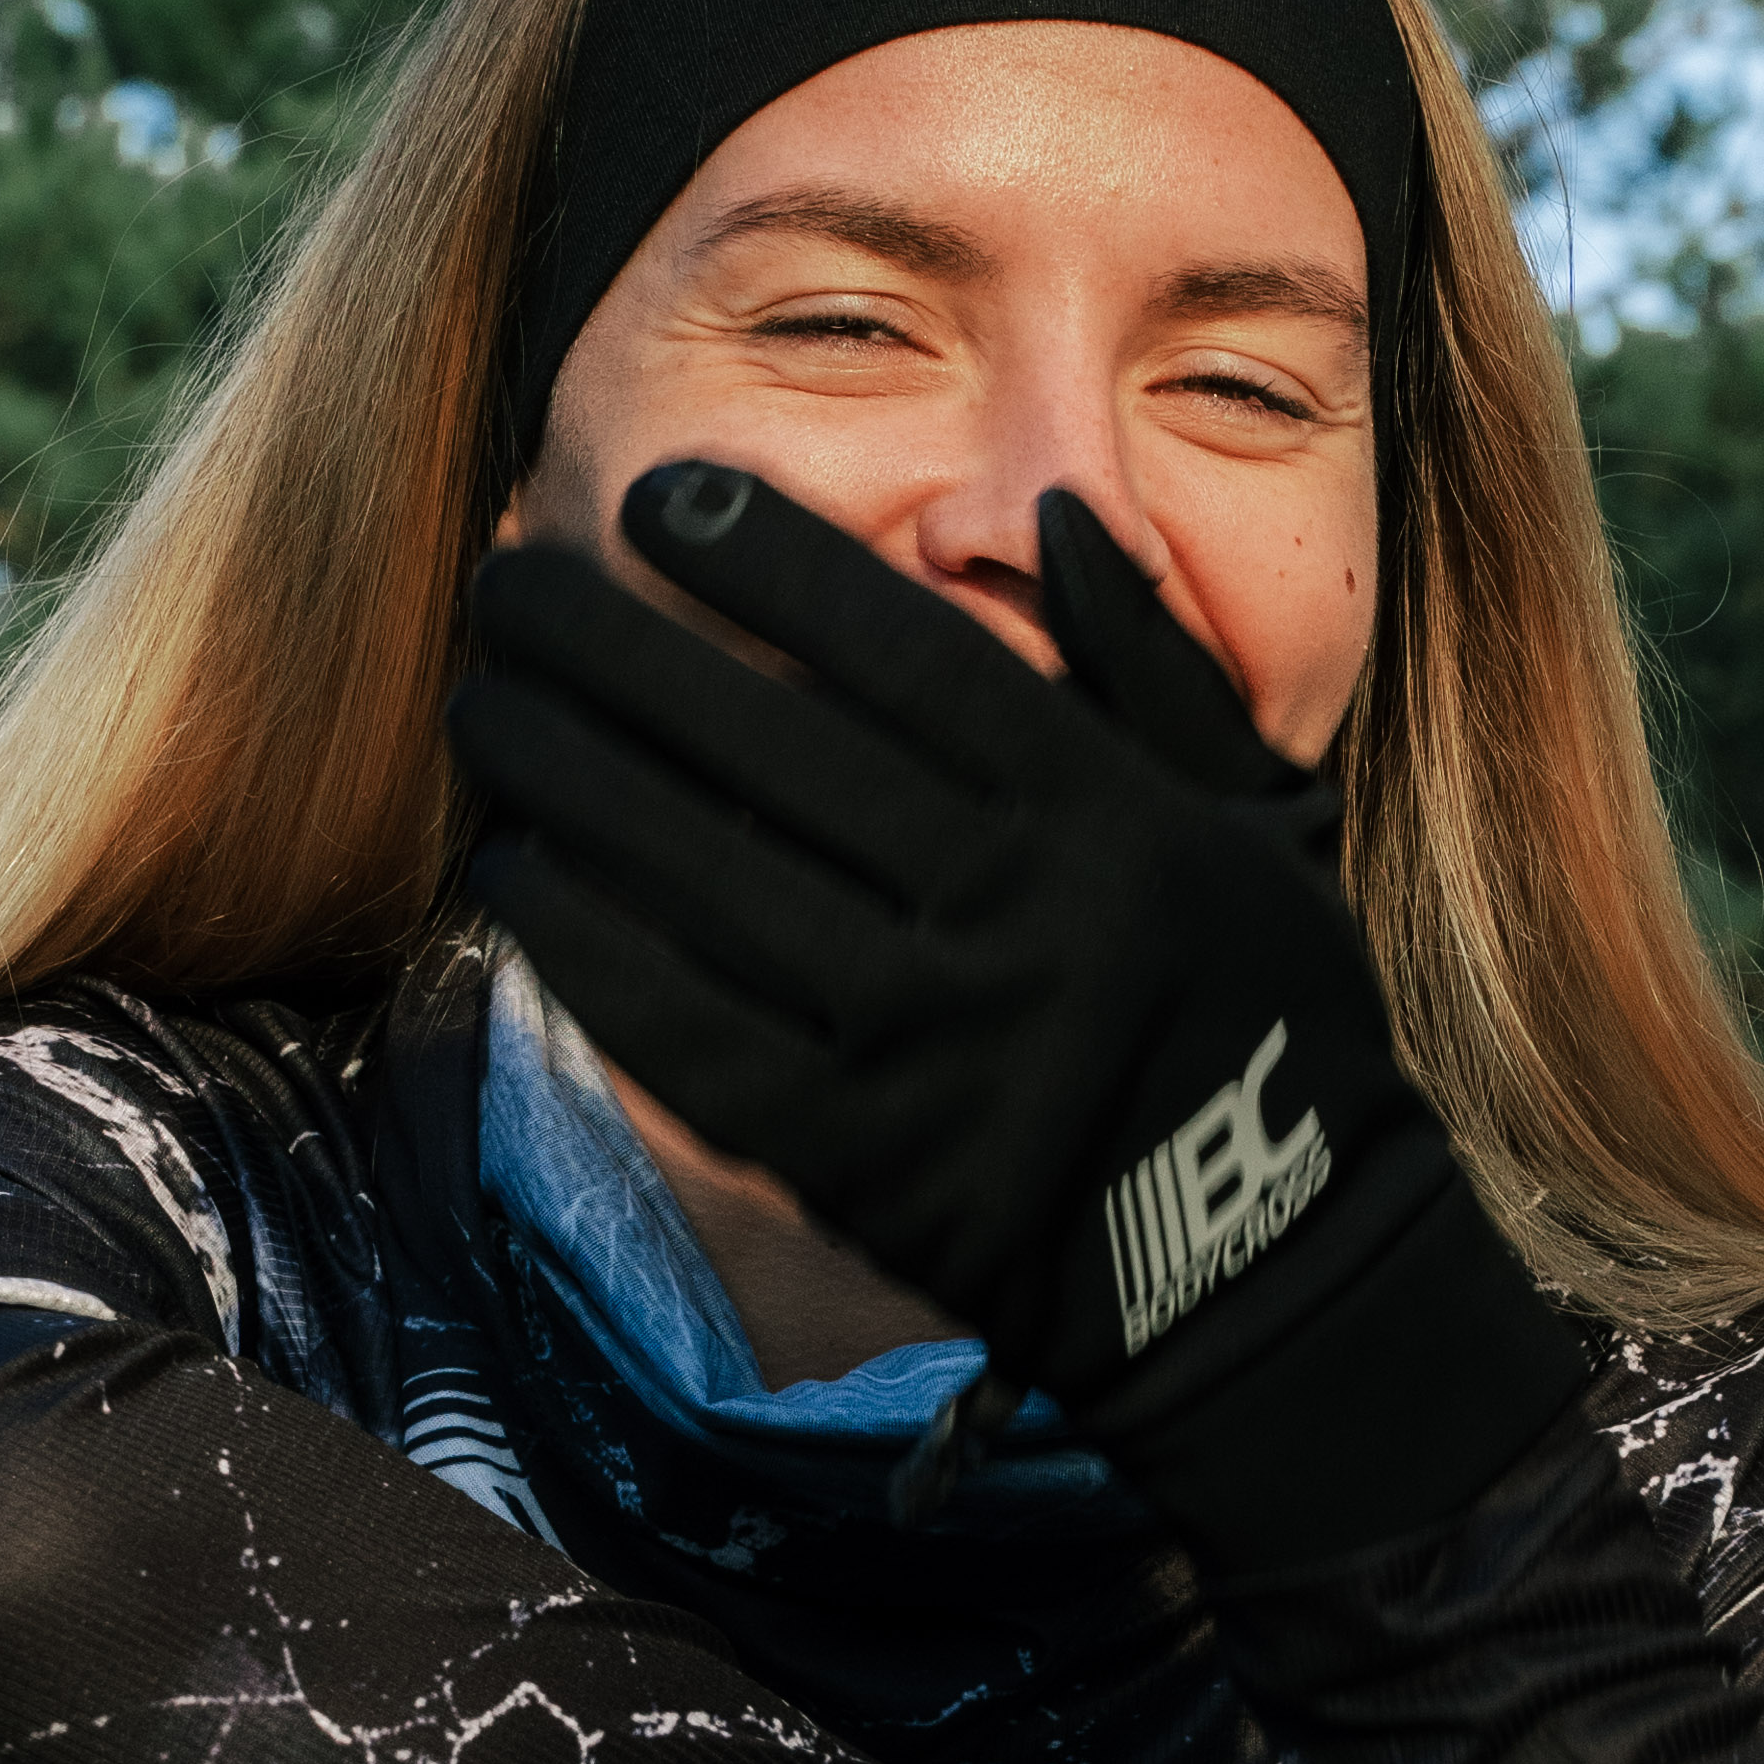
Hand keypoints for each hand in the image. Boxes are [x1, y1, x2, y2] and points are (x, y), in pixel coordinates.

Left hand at [456, 461, 1593, 1575]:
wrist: (1276, 1265)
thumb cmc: (1268, 1013)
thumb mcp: (1264, 820)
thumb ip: (1159, 666)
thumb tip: (1055, 516)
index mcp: (1109, 816)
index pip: (907, 655)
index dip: (771, 564)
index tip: (662, 498)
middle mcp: (1013, 916)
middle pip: (774, 748)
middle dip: (621, 648)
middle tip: (514, 582)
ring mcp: (931, 1044)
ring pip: (708, 878)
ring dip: (574, 779)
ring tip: (486, 704)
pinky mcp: (864, 1160)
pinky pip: (689, 1030)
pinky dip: (589, 943)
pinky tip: (516, 867)